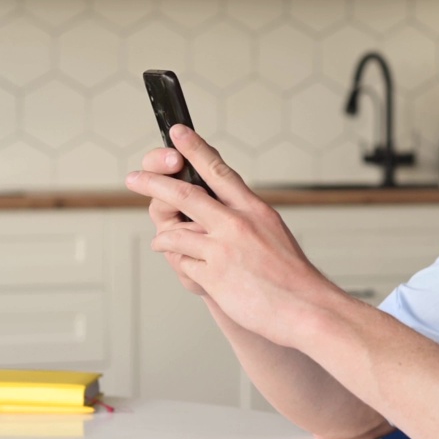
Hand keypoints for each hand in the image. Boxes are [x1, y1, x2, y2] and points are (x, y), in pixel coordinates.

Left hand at [126, 125, 333, 347]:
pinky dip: (184, 266)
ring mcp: (223, 249)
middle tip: (133, 177)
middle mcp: (236, 223)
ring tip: (162, 242)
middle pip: (185, 194)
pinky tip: (195, 271)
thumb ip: (244, 216)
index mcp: (253, 208)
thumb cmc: (291, 273)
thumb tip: (217, 206)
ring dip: (165, 239)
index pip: (218, 170)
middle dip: (154, 183)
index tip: (178, 132)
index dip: (195, 149)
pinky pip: (183, 264)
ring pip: (175, 234)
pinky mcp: (213, 275)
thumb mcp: (273, 231)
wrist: (305, 306)